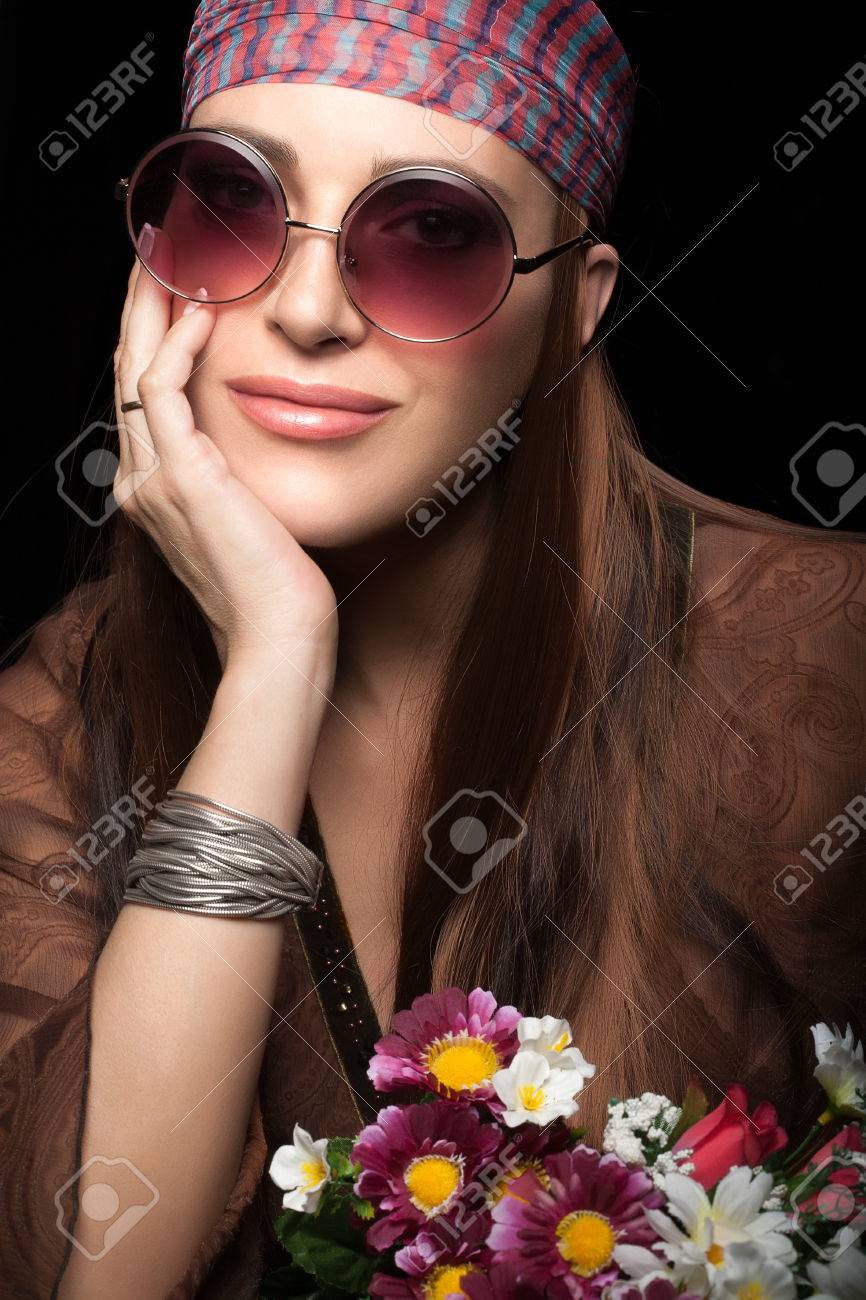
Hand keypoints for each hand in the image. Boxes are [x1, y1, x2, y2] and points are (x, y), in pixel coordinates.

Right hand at [112, 232, 337, 676]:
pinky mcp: (181, 476)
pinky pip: (162, 389)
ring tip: (166, 257)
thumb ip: (242, 480)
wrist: (280, 637)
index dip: (153, 339)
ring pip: (135, 368)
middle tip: (153, 250)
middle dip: (138, 307)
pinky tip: (201, 312)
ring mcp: (153, 479)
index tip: (174, 291)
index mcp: (156, 492)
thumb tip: (265, 447)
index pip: (145, 397)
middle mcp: (142, 482)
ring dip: (148, 307)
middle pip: (127, 372)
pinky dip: (177, 344)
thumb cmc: (279, 589)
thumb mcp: (256, 519)